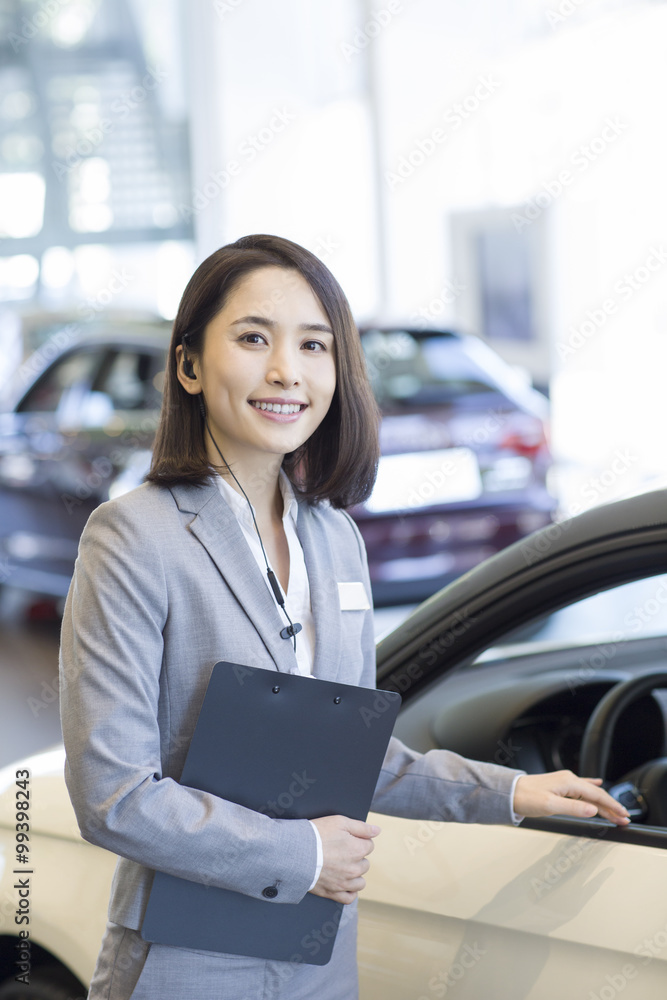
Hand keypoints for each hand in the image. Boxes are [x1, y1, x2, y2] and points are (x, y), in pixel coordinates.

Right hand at [309, 815, 380, 903]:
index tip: (347, 839)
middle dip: (356, 857)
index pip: (369, 845)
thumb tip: (377, 831)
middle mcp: (355, 869)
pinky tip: (343, 883)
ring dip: (354, 875)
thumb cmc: (317, 835)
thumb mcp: (340, 822)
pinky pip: (349, 898)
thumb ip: (361, 827)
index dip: (358, 840)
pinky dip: (349, 892)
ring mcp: (344, 883)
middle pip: (365, 863)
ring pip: (360, 882)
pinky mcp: (333, 893)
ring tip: (341, 867)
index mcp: (358, 850)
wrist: (295, 852)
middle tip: (340, 851)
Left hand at [513, 770, 629, 824]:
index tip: (623, 816)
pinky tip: (597, 784)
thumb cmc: (525, 798)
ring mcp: (564, 782)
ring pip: (590, 793)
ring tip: (615, 811)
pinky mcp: (559, 786)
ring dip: (604, 803)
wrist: (508, 792)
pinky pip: (581, 788)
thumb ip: (573, 808)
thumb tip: (593, 810)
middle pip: (596, 795)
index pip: (597, 796)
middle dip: (611, 807)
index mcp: (569, 783)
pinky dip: (592, 790)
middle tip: (624, 818)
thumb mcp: (550, 806)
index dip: (612, 807)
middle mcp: (568, 780)